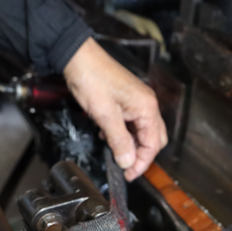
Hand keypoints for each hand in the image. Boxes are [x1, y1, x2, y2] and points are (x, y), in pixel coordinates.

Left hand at [64, 37, 167, 180]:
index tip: (128, 174)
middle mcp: (147, 104)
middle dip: (141, 155)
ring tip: (115, 152)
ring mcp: (139, 101)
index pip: (153, 144)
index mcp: (147, 108)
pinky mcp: (129, 99)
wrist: (77, 56)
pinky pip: (133, 123)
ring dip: (131, 145)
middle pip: (154, 139)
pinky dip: (125, 134)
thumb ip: (119, 141)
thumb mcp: (105, 116)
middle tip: (125, 167)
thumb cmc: (91, 79)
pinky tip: (110, 136)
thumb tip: (127, 162)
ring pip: (143, 132)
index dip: (141, 163)